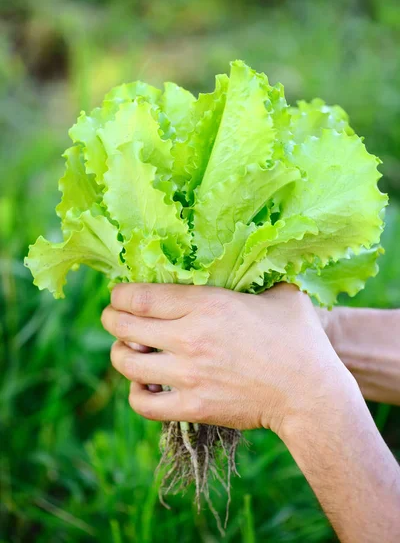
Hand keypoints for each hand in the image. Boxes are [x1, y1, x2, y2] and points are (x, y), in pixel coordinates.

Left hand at [101, 283, 353, 436]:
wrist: (311, 394)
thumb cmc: (300, 339)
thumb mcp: (281, 293)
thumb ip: (256, 275)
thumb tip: (248, 257)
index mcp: (207, 304)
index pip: (139, 296)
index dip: (120, 294)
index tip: (119, 294)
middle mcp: (189, 337)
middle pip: (123, 326)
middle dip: (112, 319)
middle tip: (115, 318)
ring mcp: (188, 375)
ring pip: (127, 363)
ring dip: (120, 354)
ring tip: (128, 351)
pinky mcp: (193, 406)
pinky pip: (143, 403)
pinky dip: (136, 393)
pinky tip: (146, 385)